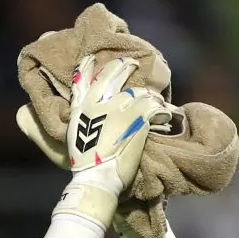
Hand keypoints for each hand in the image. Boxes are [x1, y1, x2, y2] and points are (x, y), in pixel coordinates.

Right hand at [24, 56, 168, 232]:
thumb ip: (81, 123)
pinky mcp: (136, 119)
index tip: (94, 58)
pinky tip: (165, 112)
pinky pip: (152, 106)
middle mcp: (98, 104)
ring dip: (147, 91)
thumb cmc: (84, 166)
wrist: (96, 179)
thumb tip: (87, 119)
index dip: (88, 66)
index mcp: (80, 109)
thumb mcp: (73, 139)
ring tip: (154, 94)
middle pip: (110, 76)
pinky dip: (161, 109)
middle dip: (122, 67)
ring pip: (136, 90)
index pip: (81, 79)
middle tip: (131, 64)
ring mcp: (117, 109)